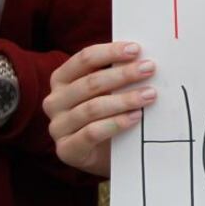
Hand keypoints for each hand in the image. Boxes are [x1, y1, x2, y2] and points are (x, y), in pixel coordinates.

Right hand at [43, 42, 156, 176]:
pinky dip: (116, 123)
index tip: (136, 49)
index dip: (110, 52)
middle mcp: (54, 101)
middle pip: (90, 83)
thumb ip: (119, 74)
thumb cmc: (109, 113)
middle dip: (123, 74)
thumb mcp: (110, 91)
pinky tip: (136, 117)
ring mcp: (58, 127)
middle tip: (149, 69)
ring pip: (92, 108)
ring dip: (124, 99)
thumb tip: (144, 57)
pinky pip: (91, 133)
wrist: (108, 155)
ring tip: (149, 95)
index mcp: (61, 79)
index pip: (84, 59)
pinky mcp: (67, 150)